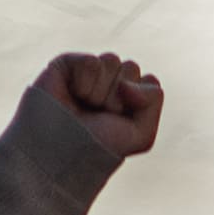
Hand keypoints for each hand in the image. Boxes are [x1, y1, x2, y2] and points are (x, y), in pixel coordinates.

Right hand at [0, 52, 160, 214]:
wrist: (60, 153)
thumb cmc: (97, 150)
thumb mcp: (141, 135)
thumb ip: (153, 99)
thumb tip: (126, 77)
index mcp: (128, 99)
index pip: (150, 83)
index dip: (139, 104)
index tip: (119, 123)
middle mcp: (108, 83)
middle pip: (133, 68)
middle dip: (119, 97)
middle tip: (99, 116)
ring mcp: (87, 74)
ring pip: (113, 61)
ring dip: (102, 91)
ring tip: (84, 108)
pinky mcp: (67, 65)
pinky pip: (93, 61)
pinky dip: (86, 82)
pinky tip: (72, 96)